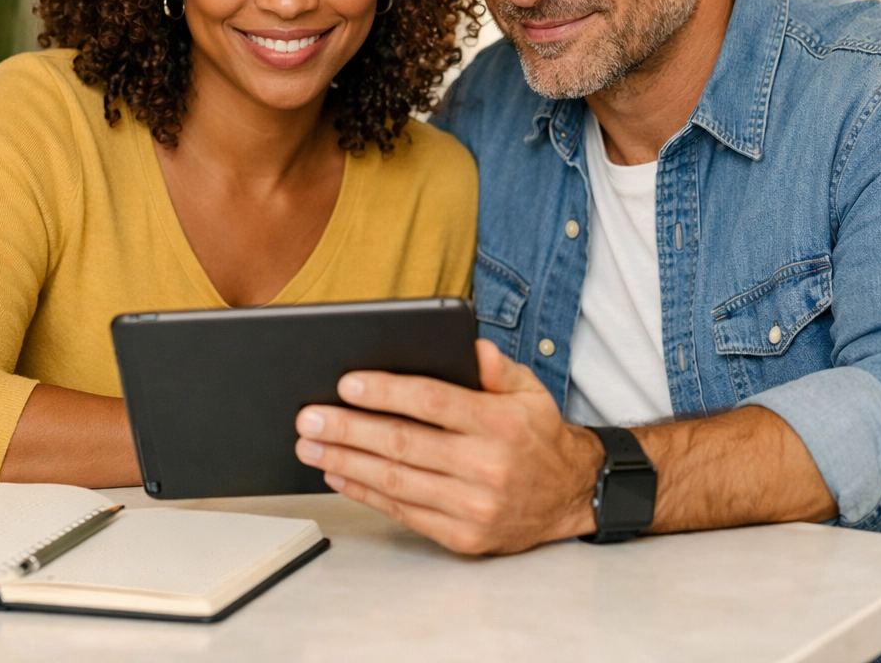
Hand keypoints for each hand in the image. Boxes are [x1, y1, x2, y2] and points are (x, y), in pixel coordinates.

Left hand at [294, 339, 603, 553]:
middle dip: (349, 428)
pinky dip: (366, 493)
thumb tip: (470, 344)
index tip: (347, 383)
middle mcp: (487, 466)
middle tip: (309, 416)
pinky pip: (404, 512)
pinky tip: (338, 474)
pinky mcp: (464, 536)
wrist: (570, 495)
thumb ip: (498, 366)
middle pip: (404, 444)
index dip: (387, 392)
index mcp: (500, 423)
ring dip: (346, 462)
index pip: (433, 402)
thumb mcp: (530, 389)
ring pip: (397, 481)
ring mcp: (474, 506)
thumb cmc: (538, 434)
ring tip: (310, 444)